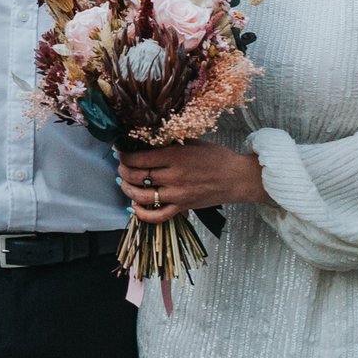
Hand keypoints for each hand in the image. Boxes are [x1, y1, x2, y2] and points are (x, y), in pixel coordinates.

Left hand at [117, 143, 267, 223]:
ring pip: (142, 196)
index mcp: (175, 156)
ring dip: (127, 190)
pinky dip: (143, 214)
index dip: (124, 155)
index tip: (120, 152)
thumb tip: (147, 141)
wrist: (236, 178)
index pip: (139, 158)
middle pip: (137, 176)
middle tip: (121, 166)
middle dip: (123, 171)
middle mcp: (173, 176)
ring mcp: (177, 194)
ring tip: (124, 183)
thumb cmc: (216, 157)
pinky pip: (158, 216)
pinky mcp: (182, 207)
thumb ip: (170, 143)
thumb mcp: (192, 142)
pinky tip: (135, 207)